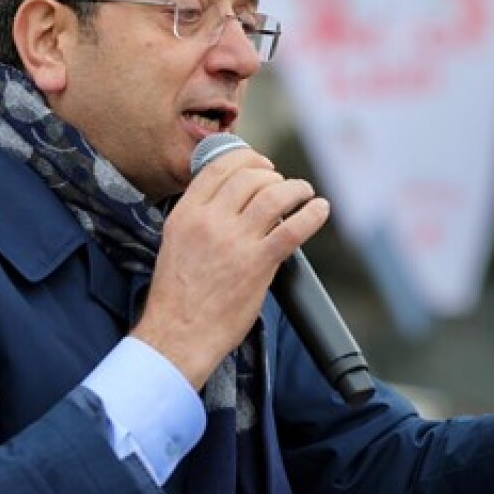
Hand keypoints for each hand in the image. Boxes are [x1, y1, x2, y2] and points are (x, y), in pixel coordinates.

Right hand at [133, 146, 329, 388]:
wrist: (178, 335)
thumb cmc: (177, 298)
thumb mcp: (174, 244)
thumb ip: (199, 220)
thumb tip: (229, 204)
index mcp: (186, 215)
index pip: (219, 168)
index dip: (247, 158)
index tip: (262, 165)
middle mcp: (210, 221)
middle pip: (250, 177)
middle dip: (273, 175)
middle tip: (283, 184)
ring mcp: (235, 241)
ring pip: (275, 195)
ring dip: (296, 189)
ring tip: (305, 194)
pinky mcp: (258, 263)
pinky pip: (293, 228)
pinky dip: (312, 214)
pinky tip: (319, 210)